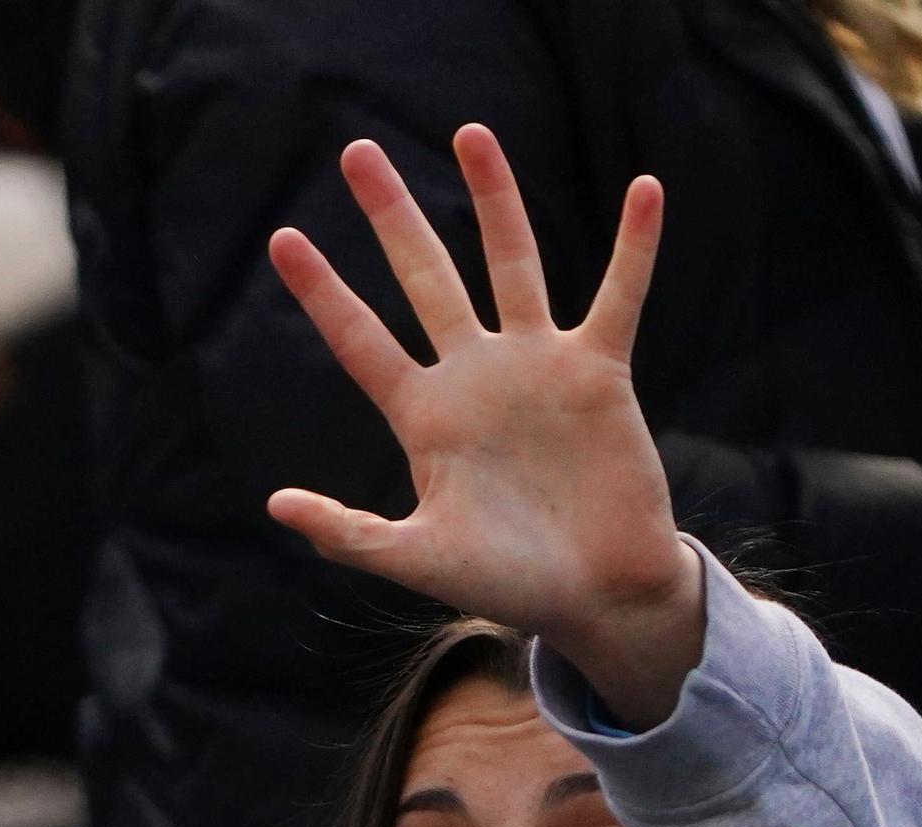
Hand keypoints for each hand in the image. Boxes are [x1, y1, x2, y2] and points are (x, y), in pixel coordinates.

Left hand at [264, 130, 699, 724]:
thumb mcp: (419, 560)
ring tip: (470, 133)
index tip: (282, 238)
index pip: (361, 340)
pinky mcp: (600, 372)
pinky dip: (634, 247)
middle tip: (357, 151)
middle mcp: (474, 376)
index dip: (323, 293)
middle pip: (424, 277)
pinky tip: (645, 189)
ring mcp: (536, 367)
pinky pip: (617, 297)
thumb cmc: (508, 584)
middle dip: (392, 217)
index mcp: (424, 416)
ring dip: (495, 200)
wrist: (596, 597)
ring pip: (511, 264)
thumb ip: (350, 533)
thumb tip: (276, 504)